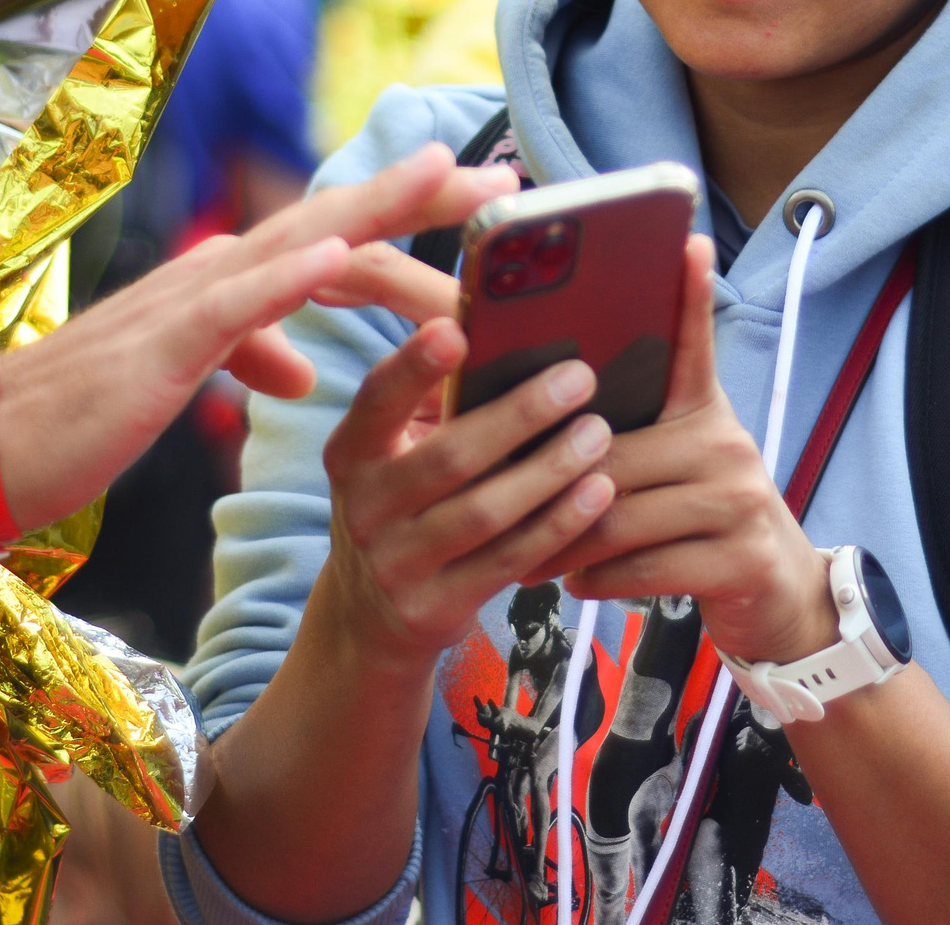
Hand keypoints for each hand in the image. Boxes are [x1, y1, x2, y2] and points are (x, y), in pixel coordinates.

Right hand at [0, 144, 514, 532]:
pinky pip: (232, 304)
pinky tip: (337, 254)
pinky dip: (288, 275)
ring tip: (442, 179)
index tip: (484, 210)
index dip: (409, 220)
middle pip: (332, 223)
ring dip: (374, 207)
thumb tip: (307, 367)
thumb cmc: (77, 420)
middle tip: (502, 180)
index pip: (335, 242)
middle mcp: (212, 276)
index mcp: (225, 288)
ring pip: (295, 241)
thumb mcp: (185, 384)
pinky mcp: (157, 348)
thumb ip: (248, 358)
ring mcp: (184, 304)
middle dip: (419, 197)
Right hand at [313, 315, 618, 677]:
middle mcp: (363, 508)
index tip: (457, 330)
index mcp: (351, 452)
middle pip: (450, 456)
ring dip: (550, 470)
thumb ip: (435, 406)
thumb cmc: (405, 508)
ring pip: (485, 512)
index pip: (378, 400)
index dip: (414, 366)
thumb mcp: (394, 457)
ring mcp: (396, 564)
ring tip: (598, 433)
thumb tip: (509, 333)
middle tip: (579, 378)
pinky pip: (508, 560)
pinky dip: (558, 524)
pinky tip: (597, 492)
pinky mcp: (434, 608)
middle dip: (520, 414)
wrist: (372, 619)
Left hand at [537, 237, 837, 666]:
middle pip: (616, 455)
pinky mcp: (740, 558)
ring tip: (526, 559)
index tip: (685, 243)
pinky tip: (575, 582)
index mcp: (705, 412)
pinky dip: (599, 577)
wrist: (778, 593)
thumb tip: (545, 418)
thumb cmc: (703, 520)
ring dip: (563, 543)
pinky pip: (645, 565)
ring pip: (623, 516)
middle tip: (496, 506)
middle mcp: (727, 445)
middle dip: (551, 487)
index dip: (692, 295)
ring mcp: (739, 501)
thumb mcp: (678, 465)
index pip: (696, 345)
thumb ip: (629, 437)